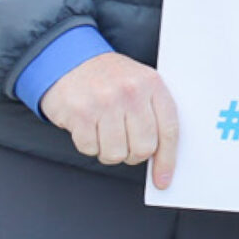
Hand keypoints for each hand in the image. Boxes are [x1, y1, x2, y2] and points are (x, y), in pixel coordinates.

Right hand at [40, 53, 180, 188]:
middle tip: (125, 144)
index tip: (163, 179)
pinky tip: (88, 127)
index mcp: (152, 84)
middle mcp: (131, 92)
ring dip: (109, 151)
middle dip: (133, 154)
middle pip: (143, 147)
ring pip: (116, 153)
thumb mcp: (139, 83)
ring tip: (104, 132)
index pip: (169, 130)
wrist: (69, 59)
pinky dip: (89, 144)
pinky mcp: (81, 113)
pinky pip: (90, 149)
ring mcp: (105, 102)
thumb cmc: (108, 77)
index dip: (167, 159)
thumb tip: (163, 156)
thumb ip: (154, 112)